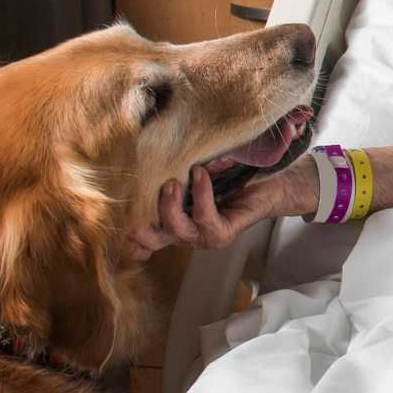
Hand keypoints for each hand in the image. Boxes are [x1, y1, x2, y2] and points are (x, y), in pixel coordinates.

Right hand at [128, 158, 317, 260]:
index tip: (118, 223)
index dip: (129, 239)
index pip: (145, 239)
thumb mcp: (195, 166)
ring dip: (170, 207)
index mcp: (176, 220)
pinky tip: (201, 174)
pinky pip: (206, 218)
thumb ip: (173, 165)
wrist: (275, 177)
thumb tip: (147, 151)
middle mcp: (187, 232)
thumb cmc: (232, 169)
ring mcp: (206, 235)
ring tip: (173, 181)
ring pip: (178, 231)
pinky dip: (201, 194)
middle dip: (139, 229)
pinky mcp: (226, 232)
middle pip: (151, 242)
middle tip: (138, 202)